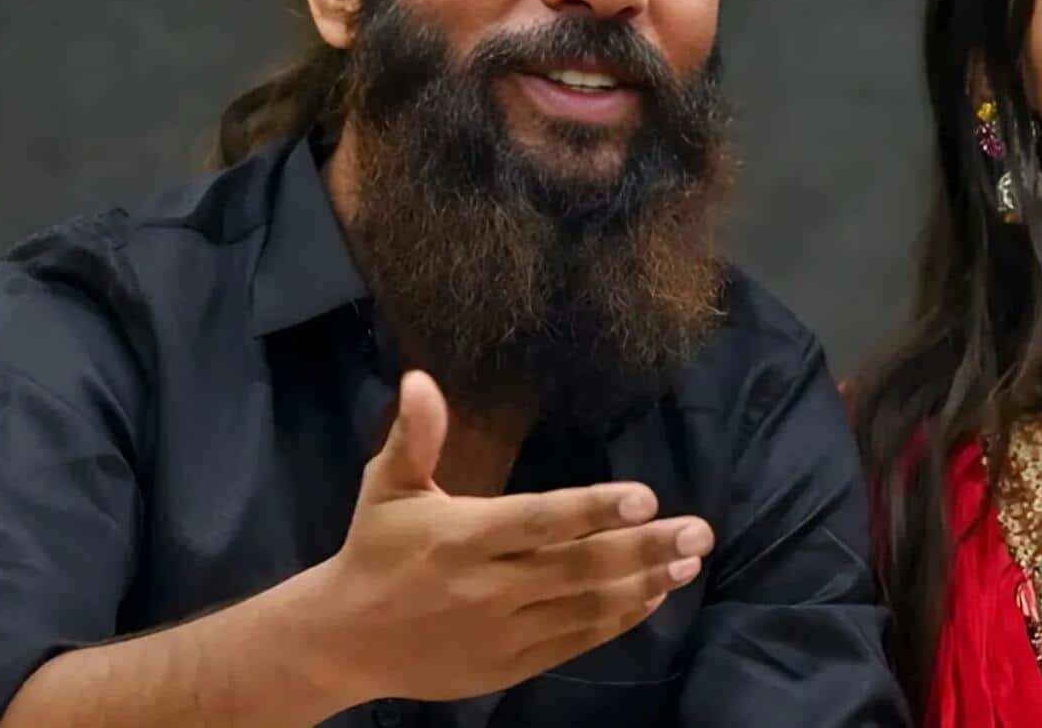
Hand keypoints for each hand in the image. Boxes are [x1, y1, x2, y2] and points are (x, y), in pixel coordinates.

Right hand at [307, 370, 712, 705]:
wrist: (342, 642)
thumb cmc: (374, 551)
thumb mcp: (386, 487)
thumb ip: (415, 436)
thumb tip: (420, 378)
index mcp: (462, 537)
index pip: (539, 520)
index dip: (594, 509)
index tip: (646, 496)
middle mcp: (488, 587)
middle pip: (579, 566)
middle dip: (645, 547)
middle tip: (698, 531)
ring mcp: (502, 631)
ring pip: (586, 607)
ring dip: (643, 584)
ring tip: (688, 562)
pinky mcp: (510, 664)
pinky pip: (576, 640)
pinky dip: (618, 619)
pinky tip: (652, 596)